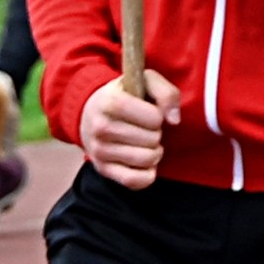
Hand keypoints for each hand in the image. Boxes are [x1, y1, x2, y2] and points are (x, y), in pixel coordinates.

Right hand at [78, 66, 173, 186]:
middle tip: (144, 128)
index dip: (159, 116)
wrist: (89, 112)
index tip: (149, 112)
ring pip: (147, 160)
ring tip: (145, 143)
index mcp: (111, 101)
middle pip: (153, 140)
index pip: (155, 118)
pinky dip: (147, 174)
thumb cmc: (125, 95)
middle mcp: (101, 127)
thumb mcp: (145, 81)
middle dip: (156, 133)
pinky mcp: (103, 169)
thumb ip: (166, 92)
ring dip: (154, 152)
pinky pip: (135, 181)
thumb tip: (174, 120)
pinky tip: (145, 163)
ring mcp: (99, 150)